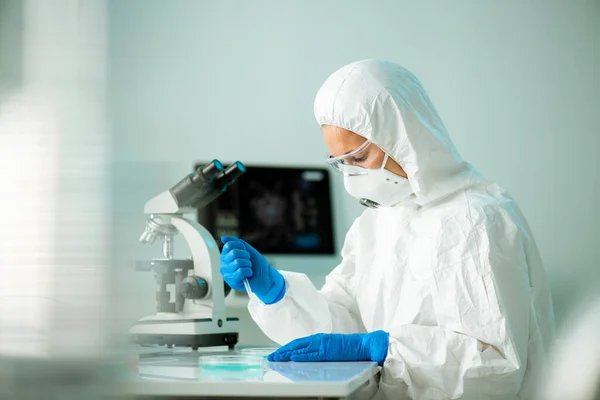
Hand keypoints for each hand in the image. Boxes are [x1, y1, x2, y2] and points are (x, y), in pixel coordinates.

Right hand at [219, 236, 285, 304]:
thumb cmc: (257, 264)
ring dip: (248, 264)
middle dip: (246, 256)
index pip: (229, 245)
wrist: (266, 277)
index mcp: (226, 255)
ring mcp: (227, 273)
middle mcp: (224, 264)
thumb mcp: (248, 249)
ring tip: (249, 268)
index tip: (246, 251)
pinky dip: (249, 271)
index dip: (241, 246)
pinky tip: (248, 274)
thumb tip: (223, 238)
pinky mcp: (232, 282)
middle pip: (234, 253)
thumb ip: (236, 242)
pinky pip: (240, 271)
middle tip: (249, 261)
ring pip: (238, 262)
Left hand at [268, 331, 388, 365]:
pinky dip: (301, 355)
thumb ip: (319, 350)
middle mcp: (319, 339)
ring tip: (276, 358)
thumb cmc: (350, 348)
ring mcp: (323, 345)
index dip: (287, 348)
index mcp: (319, 339)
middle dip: (282, 351)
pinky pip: (311, 354)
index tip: (277, 353)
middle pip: (296, 345)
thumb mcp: (331, 347)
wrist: (364, 345)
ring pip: (300, 349)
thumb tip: (307, 355)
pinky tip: (292, 358)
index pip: (299, 343)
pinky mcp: (328, 351)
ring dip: (287, 353)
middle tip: (271, 357)